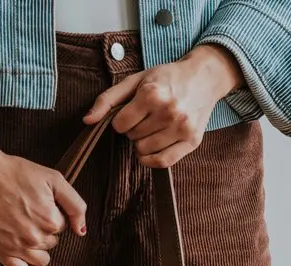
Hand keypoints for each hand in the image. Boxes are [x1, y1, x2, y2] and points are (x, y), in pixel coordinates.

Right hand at [0, 134, 87, 265]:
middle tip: (27, 213)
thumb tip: (81, 231)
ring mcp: (19, 247)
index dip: (52, 215)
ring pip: (41, 260)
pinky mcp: (2, 253)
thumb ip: (75, 205)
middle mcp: (36, 237)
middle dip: (44, 231)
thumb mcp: (53, 179)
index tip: (38, 205)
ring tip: (24, 230)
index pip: (62, 227)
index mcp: (51, 220)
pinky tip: (27, 260)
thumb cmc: (15, 173)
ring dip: (37, 249)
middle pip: (52, 243)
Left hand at [84, 44, 243, 167]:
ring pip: (145, 151)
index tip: (130, 113)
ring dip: (143, 143)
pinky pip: (163, 162)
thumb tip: (87, 121)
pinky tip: (151, 150)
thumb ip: (108, 99)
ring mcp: (181, 128)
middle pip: (133, 138)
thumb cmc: (166, 78)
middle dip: (134, 130)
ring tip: (153, 128)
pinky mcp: (191, 141)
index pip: (120, 125)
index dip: (121, 121)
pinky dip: (151, 160)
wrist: (204, 77)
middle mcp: (168, 112)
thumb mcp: (135, 80)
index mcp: (152, 94)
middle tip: (146, 118)